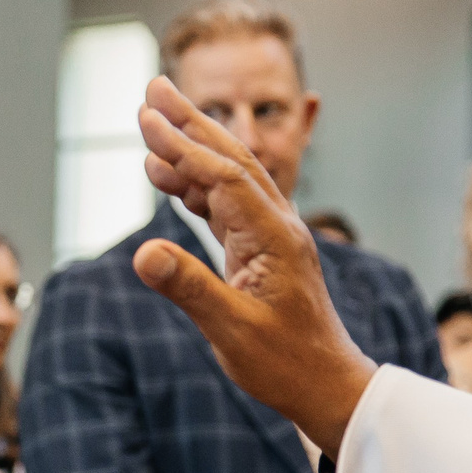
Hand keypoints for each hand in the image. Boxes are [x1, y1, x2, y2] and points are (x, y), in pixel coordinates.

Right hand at [129, 75, 376, 454]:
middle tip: (154, 87)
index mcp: (272, 238)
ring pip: (229, 177)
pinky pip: (226, 205)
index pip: (221, 176)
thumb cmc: (285, 363)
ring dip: (192, 148)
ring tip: (152, 126)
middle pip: (230, 158)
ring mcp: (271, 237)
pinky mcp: (263, 252)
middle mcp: (277, 227)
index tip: (146, 117)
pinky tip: (171, 180)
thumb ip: (189, 288)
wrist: (327, 385)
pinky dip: (196, 185)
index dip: (182, 145)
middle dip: (191, 122)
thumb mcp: (232, 329)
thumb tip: (144, 252)